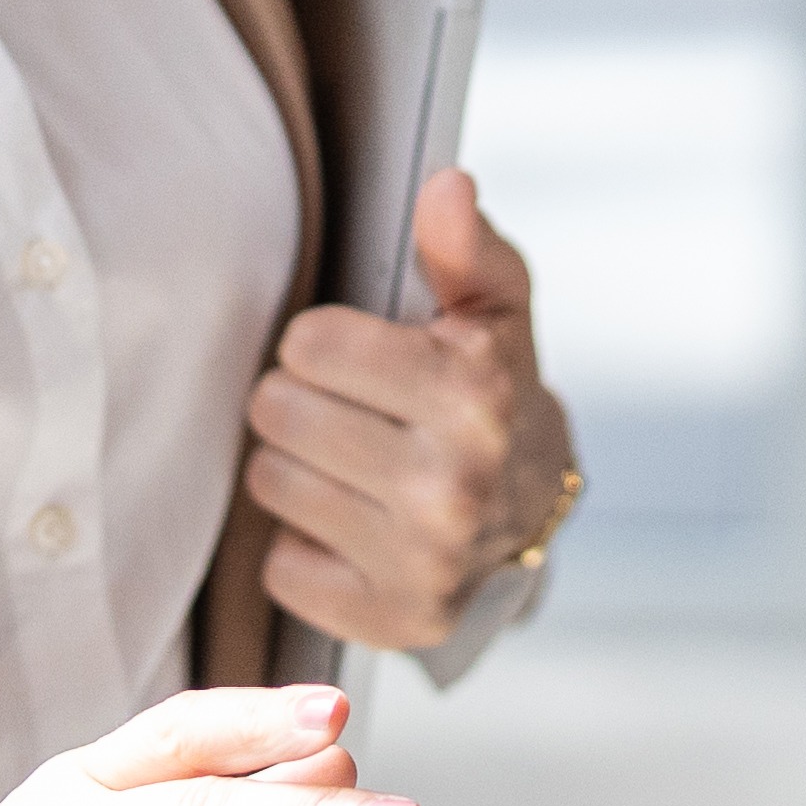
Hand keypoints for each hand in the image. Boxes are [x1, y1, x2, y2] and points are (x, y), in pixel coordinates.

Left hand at [244, 170, 578, 652]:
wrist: (535, 513)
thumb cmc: (495, 392)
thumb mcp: (494, 309)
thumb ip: (463, 245)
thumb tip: (445, 185)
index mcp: (473, 394)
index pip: (309, 344)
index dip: (326, 344)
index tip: (363, 361)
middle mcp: (452, 483)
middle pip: (277, 412)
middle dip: (303, 403)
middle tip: (352, 415)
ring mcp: (421, 560)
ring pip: (270, 484)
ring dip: (297, 471)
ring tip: (352, 467)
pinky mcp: (391, 620)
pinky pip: (280, 569)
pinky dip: (303, 549)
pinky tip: (352, 529)